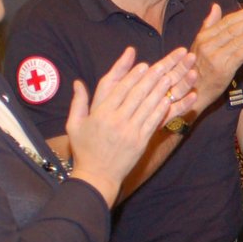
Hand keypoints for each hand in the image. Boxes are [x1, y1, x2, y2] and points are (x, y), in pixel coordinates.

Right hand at [65, 46, 197, 203]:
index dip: (133, 76)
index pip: (120, 90)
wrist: (97, 176)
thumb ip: (78, 102)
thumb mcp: (74, 125)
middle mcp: (117, 121)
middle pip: (137, 95)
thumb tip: (78, 82)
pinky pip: (153, 122)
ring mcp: (130, 132)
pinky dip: (161, 109)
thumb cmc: (84, 150)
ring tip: (169, 77)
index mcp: (101, 115)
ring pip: (148, 106)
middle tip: (161, 66)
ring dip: (160, 91)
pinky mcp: (141, 142)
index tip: (142, 65)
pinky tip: (168, 99)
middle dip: (150, 79)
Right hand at [191, 3, 242, 105]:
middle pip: (232, 30)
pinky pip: (239, 56)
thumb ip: (209, 25)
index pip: (224, 22)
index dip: (241, 15)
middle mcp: (208, 45)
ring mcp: (215, 57)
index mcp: (203, 37)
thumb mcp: (199, 45)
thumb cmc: (199, 68)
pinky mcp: (223, 69)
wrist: (195, 92)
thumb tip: (216, 6)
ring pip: (237, 41)